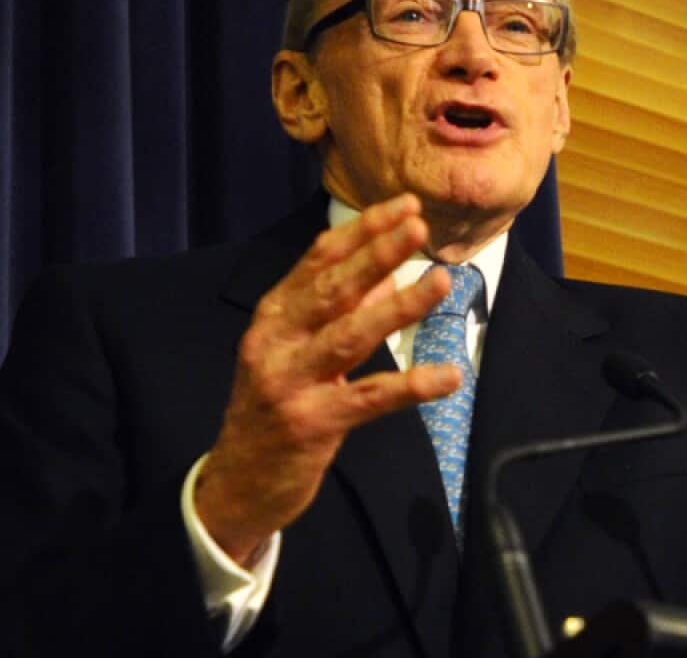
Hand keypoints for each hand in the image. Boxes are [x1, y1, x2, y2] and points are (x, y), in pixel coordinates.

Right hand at [194, 194, 461, 564]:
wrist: (237, 483)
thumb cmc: (277, 406)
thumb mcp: (300, 351)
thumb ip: (340, 312)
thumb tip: (390, 276)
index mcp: (274, 315)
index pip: (319, 259)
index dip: (363, 230)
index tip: (405, 205)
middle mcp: (275, 341)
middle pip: (332, 288)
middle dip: (378, 253)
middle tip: (419, 226)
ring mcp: (289, 382)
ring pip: (349, 335)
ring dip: (399, 307)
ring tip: (442, 282)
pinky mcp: (310, 423)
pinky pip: (368, 399)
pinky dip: (410, 385)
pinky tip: (448, 376)